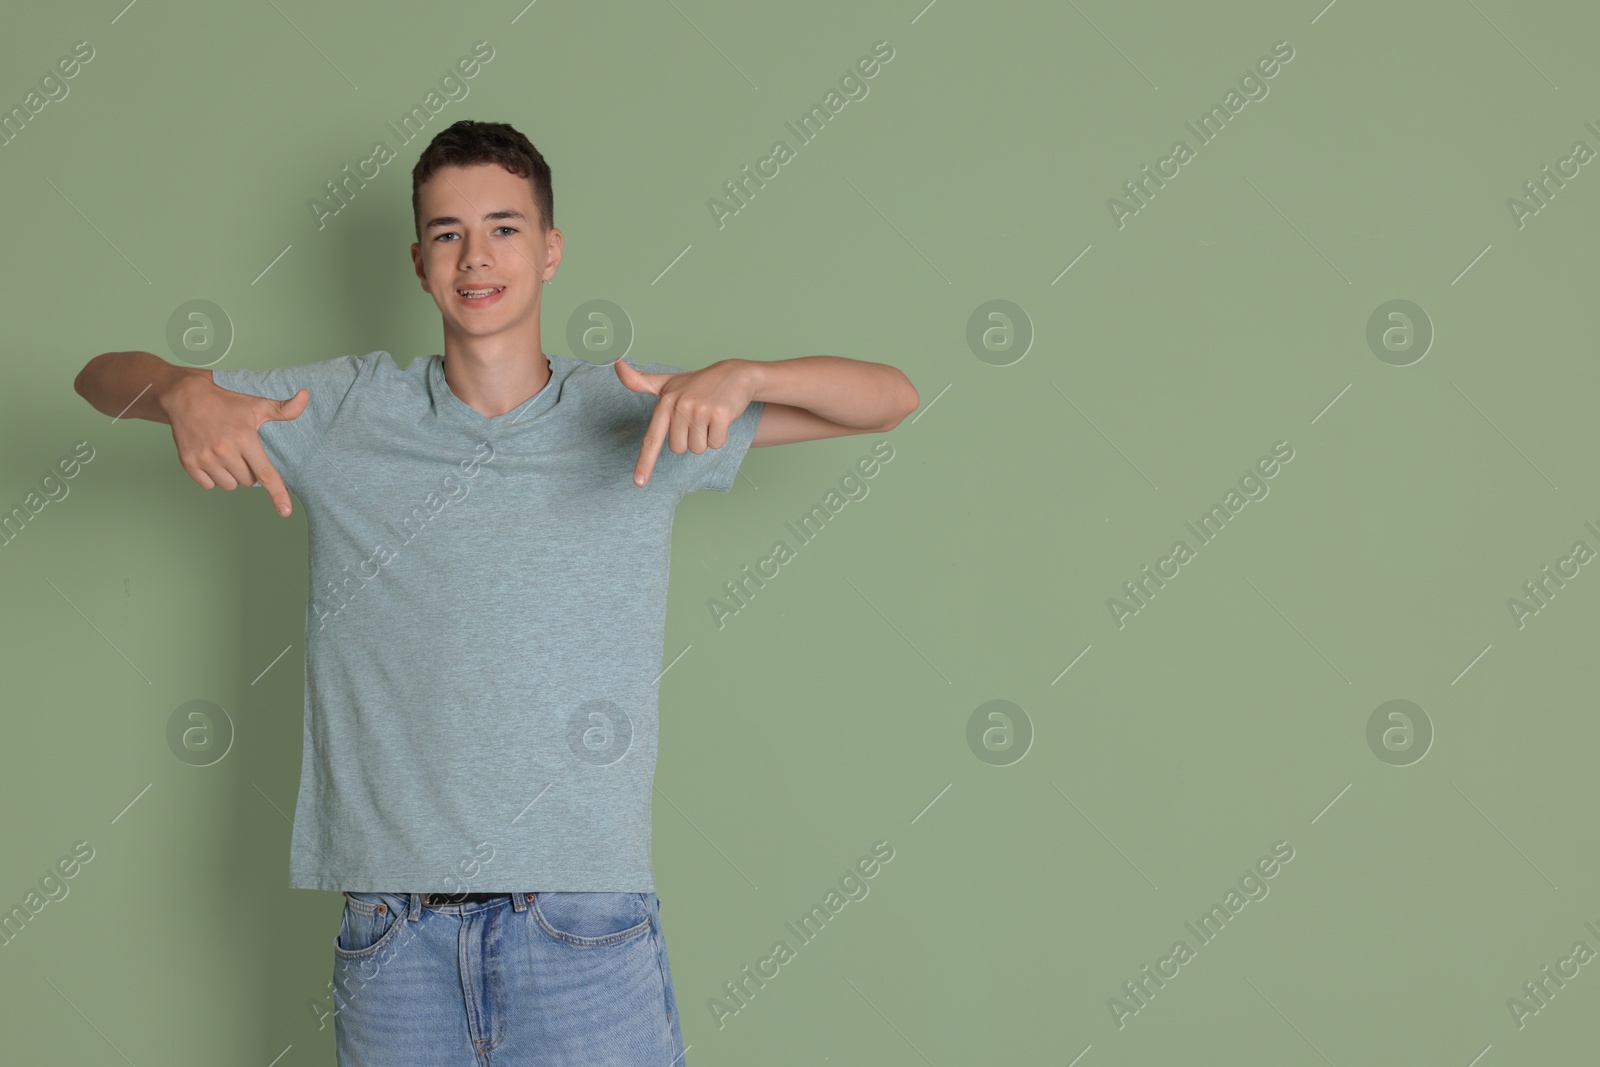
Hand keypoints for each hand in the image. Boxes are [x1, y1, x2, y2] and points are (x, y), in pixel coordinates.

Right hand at [167, 375, 308, 516]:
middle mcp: (224, 451)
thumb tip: (306, 395)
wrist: (186, 397)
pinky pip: (209, 485)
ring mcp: (205, 458)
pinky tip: (211, 458)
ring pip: (229, 485)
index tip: (285, 511)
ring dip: (231, 475)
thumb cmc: (226, 402)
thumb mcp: (257, 405)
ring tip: (225, 453)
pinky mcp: (189, 464)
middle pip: (248, 481)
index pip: (265, 473)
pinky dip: (212, 477)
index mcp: (244, 439)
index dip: (277, 493)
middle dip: (248, 470)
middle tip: (240, 451)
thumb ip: (284, 409)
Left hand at [614, 358, 754, 486]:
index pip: (652, 438)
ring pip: (697, 448)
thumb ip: (640, 381)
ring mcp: (700, 409)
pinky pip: (716, 443)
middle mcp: (680, 405)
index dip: (645, 462)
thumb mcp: (668, 382)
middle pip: (679, 448)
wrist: (735, 374)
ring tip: (709, 417)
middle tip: (697, 419)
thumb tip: (616, 363)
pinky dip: (720, 436)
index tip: (639, 482)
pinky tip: (721, 419)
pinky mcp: (720, 414)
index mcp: (665, 401)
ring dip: (705, 439)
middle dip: (690, 439)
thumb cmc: (698, 383)